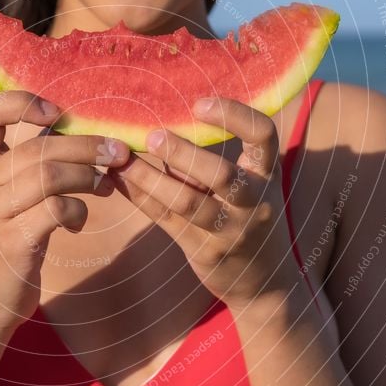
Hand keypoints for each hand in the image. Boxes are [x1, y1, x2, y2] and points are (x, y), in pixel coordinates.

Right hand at [0, 91, 129, 332]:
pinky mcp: (10, 242)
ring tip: (105, 185)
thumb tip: (88, 140)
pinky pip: (54, 209)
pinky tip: (78, 221)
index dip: (21, 101)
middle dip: (86, 146)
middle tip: (118, 152)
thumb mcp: (13, 201)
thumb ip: (35, 169)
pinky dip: (77, 210)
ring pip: (47, 174)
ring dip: (87, 176)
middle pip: (36, 148)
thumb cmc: (9, 244)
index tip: (56, 113)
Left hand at [107, 97, 302, 307]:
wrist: (264, 281)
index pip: (263, 135)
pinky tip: (118, 180)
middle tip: (151, 137)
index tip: (198, 104)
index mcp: (267, 174)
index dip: (234, 114)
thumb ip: (211, 162)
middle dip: (182, 153)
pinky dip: (139, 197)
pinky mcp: (204, 250)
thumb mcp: (246, 187)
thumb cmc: (248, 217)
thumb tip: (160, 126)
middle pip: (219, 174)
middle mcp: (254, 201)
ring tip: (122, 162)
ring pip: (186, 202)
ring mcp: (230, 229)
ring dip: (149, 178)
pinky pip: (166, 219)